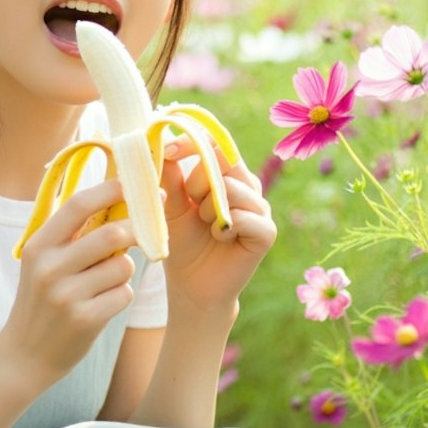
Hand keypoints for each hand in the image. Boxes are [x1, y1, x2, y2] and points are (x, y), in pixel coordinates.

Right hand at [0, 178, 135, 387]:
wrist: (24, 355)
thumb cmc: (42, 301)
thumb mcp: (43, 263)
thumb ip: (72, 236)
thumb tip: (115, 199)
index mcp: (38, 246)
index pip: (77, 205)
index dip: (108, 190)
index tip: (131, 185)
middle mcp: (49, 268)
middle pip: (110, 234)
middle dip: (133, 232)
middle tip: (141, 234)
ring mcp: (65, 295)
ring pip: (122, 266)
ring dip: (123, 272)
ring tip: (105, 283)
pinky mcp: (84, 320)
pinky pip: (124, 294)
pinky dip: (121, 296)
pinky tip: (102, 305)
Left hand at [160, 138, 276, 311]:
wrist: (191, 285)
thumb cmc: (181, 242)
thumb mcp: (169, 205)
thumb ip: (168, 176)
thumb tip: (161, 142)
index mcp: (225, 175)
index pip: (215, 141)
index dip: (192, 141)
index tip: (169, 151)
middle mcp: (247, 186)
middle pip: (225, 159)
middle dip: (197, 180)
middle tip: (191, 205)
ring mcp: (259, 208)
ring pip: (233, 187)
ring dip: (208, 208)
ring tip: (205, 226)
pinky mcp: (266, 232)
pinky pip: (244, 216)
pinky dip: (224, 227)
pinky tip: (220, 239)